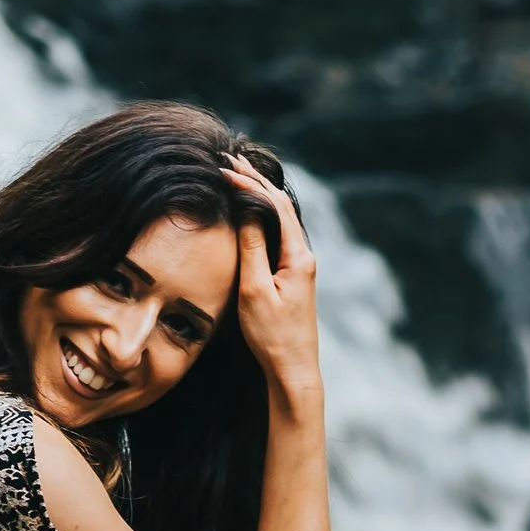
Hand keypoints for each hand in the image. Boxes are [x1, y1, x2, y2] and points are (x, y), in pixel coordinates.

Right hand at [222, 157, 321, 405]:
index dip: (251, 183)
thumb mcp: (254, 290)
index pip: (275, 206)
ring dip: (258, 196)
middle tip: (230, 161)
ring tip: (237, 175)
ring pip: (280, 220)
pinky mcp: (292, 276)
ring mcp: (299, 266)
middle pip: (281, 207)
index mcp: (298, 256)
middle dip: (255, 182)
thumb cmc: (272, 335)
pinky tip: (249, 212)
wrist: (292, 369)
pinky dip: (262, 217)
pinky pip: (277, 236)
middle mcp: (303, 256)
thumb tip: (250, 210)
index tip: (226, 168)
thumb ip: (253, 248)